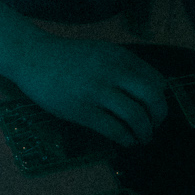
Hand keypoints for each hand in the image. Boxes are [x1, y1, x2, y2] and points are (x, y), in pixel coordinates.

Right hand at [11, 33, 168, 145]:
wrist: (33, 57)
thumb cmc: (68, 58)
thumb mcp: (102, 52)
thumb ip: (124, 66)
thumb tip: (152, 89)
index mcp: (120, 57)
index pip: (156, 80)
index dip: (161, 99)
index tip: (157, 110)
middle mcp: (113, 72)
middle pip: (152, 97)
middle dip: (159, 116)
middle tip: (155, 126)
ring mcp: (97, 91)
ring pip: (135, 116)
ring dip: (144, 132)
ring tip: (143, 138)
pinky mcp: (82, 110)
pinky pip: (114, 129)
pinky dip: (126, 138)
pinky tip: (126, 142)